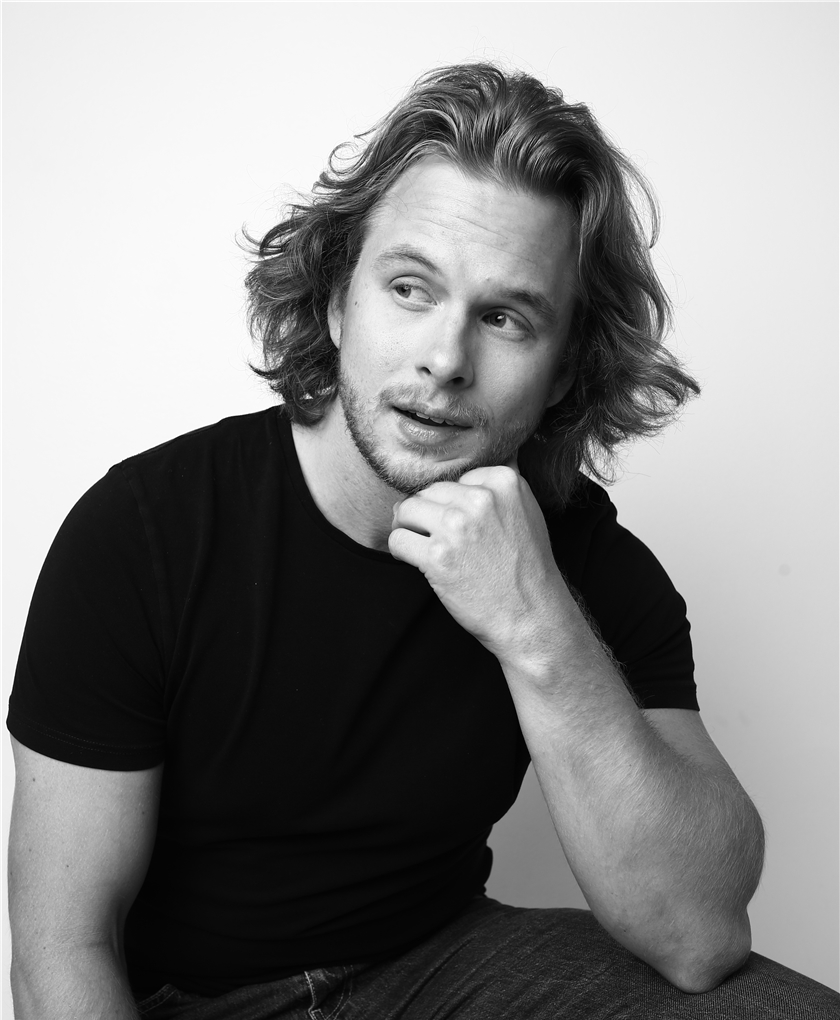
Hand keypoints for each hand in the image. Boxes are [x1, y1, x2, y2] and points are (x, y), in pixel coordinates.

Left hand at [388, 464, 566, 665]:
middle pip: (428, 492)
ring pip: (407, 510)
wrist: (531, 616)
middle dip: (429, 517)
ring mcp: (457, 526)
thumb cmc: (527, 569)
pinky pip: (398, 540)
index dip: (453, 505)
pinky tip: (419, 562)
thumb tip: (492, 455)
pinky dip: (401, 551)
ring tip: (427, 549)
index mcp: (503, 481)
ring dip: (410, 530)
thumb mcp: (527, 512)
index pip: (454, 480)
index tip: (466, 529)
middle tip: (445, 543)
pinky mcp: (437, 555)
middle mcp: (480, 499)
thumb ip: (502, 485)